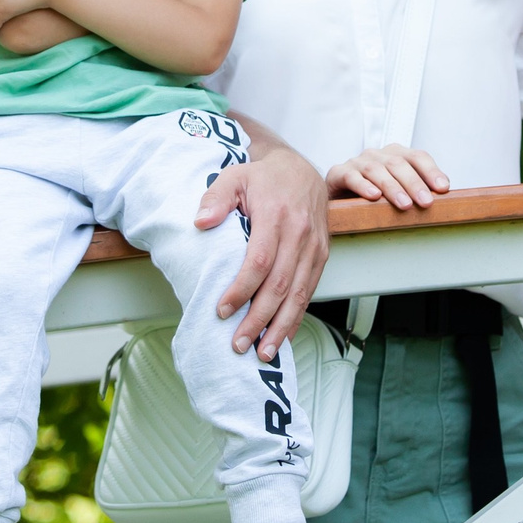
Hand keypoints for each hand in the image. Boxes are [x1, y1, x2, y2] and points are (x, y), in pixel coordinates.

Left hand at [198, 145, 328, 360]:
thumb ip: (215, 197)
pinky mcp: (322, 256)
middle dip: (259, 320)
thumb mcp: (234, 176)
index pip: (259, 261)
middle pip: (279, 285)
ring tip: (263, 352)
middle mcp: (300, 234)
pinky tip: (282, 336)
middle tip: (239, 344)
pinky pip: (309, 291)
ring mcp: (314, 247)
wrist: (301, 170)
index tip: (222, 311)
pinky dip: (296, 316)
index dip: (241, 290)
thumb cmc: (263, 178)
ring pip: (298, 294)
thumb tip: (200, 222)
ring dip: (280, 327)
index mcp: (276, 215)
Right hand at [326, 143, 450, 209]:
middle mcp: (377, 155)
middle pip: (399, 164)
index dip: (431, 171)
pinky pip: (351, 176)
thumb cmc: (372, 196)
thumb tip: (444, 197)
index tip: (443, 188)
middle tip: (426, 202)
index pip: (417, 157)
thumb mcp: (398, 192)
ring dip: (392, 187)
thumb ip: (418, 190)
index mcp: (395, 155)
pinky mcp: (338, 173)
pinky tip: (373, 196)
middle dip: (414, 183)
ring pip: (377, 170)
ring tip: (404, 204)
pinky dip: (363, 185)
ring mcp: (357, 162)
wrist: (337, 197)